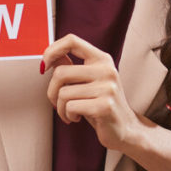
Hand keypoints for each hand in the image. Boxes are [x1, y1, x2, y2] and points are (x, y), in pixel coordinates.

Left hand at [43, 34, 143, 151]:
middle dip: (52, 92)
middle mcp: (107, 70)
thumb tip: (51, 58)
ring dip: (60, 108)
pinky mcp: (105, 106)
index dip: (52, 50)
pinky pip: (71, 107)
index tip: (45, 66)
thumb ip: (72, 68)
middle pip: (61, 73)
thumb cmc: (102, 105)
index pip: (72, 41)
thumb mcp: (87, 83)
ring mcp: (108, 87)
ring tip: (70, 113)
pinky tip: (77, 118)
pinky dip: (68, 116)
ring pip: (63, 93)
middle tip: (57, 102)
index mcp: (102, 59)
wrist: (125, 129)